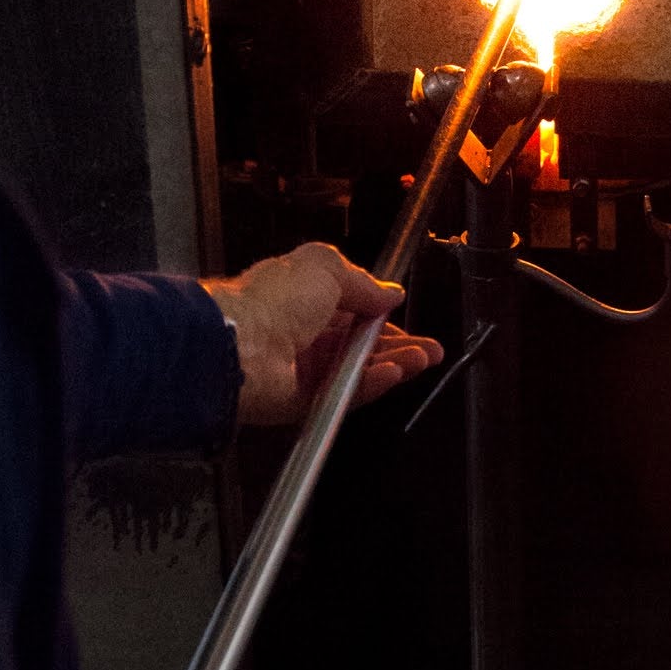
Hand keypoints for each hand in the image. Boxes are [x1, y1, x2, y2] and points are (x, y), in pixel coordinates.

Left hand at [203, 244, 442, 426]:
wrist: (240, 345)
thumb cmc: (273, 298)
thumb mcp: (324, 266)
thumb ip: (363, 282)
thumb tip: (390, 292)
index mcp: (303, 299)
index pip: (353, 310)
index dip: (382, 315)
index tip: (406, 316)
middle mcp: (304, 335)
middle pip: (361, 345)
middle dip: (400, 345)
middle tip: (430, 349)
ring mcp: (304, 371)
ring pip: (358, 371)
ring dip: (394, 364)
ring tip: (422, 360)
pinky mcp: (303, 403)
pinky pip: (344, 396)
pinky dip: (371, 385)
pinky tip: (394, 374)